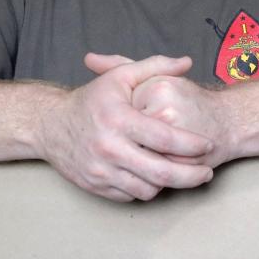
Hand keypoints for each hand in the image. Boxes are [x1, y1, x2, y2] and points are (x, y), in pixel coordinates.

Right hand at [38, 54, 214, 202]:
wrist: (50, 126)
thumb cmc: (91, 100)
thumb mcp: (120, 76)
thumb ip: (155, 66)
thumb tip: (187, 62)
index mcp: (118, 119)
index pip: (164, 138)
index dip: (191, 144)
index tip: (207, 145)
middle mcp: (109, 148)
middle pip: (161, 172)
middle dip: (190, 175)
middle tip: (206, 172)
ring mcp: (102, 171)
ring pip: (148, 189)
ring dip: (168, 184)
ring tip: (180, 172)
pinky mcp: (96, 187)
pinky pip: (131, 196)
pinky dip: (146, 188)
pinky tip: (154, 176)